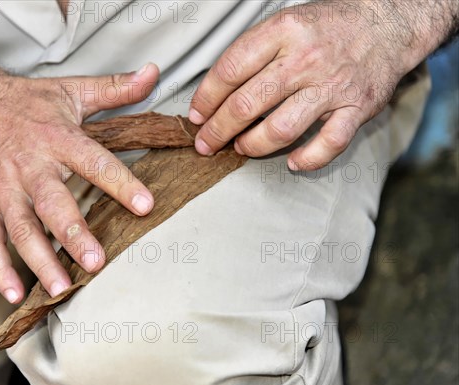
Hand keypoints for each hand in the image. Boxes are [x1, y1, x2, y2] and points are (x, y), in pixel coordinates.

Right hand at [0, 20, 158, 302]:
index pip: (94, 162)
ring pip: (20, 229)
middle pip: (52, 204)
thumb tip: (153, 74)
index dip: (120, 184)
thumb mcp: (72, 90)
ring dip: (39, 259)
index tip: (145, 205)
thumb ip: (115, 88)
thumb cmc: (26, 101)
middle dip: (73, 234)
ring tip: (60, 287)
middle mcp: (29, 166)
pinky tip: (15, 293)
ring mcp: (2, 189)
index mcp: (57, 138)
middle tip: (95, 261)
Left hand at [189, 0, 456, 169]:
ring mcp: (333, 86)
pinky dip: (308, 159)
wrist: (388, 22)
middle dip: (218, 130)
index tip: (196, 116)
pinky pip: (328, 145)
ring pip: (280, 129)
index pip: (230, 70)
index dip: (206, 99)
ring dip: (252, 146)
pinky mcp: (357, 108)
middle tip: (205, 144)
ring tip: (240, 148)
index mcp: (282, 31)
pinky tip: (292, 163)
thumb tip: (214, 94)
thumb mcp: (284, 22)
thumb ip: (252, 53)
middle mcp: (305, 59)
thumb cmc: (326, 26)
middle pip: (247, 105)